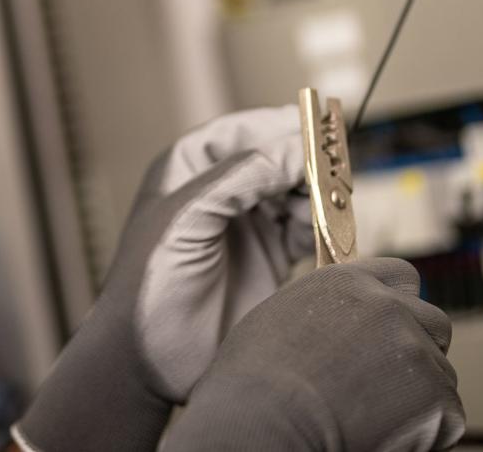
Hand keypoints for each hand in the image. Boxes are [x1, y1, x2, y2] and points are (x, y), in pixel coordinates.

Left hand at [13, 106, 313, 451]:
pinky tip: (325, 234)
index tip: (316, 128)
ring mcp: (245, 225)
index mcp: (188, 169)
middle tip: (334, 171)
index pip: (242, 131)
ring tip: (326, 208)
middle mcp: (220, 191)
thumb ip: (238, 179)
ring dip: (316, 196)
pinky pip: (306, 230)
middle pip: (276, 158)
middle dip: (306, 162)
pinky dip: (321, 228)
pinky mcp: (268, 259)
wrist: (150, 356)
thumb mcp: (186, 220)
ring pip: (296, 192)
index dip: (279, 126)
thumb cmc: (149, 283)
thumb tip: (292, 148)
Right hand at [162, 258, 465, 451]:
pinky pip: (447, 415)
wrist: (263, 416)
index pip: (401, 276)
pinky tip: (387, 434)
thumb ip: (323, 308)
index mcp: (347, 282)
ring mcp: (413, 347)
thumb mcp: (281, 316)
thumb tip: (340, 325)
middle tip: (391, 382)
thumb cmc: (253, 379)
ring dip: (420, 394)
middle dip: (420, 349)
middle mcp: (386, 306)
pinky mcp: (434, 393)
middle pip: (433, 322)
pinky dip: (427, 431)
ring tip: (376, 416)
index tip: (393, 330)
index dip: (400, 305)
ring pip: (440, 373)